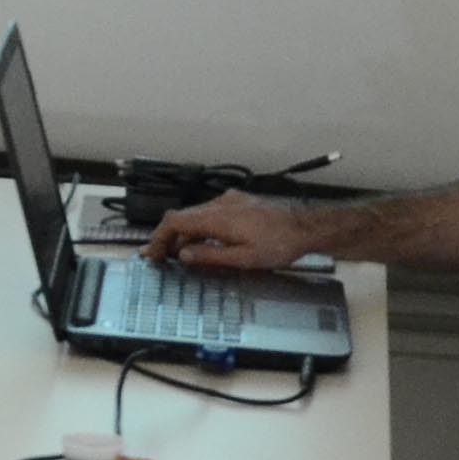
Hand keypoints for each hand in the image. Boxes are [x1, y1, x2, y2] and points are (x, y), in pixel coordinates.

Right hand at [145, 191, 322, 271]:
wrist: (305, 228)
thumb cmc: (278, 245)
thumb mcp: (242, 259)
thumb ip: (210, 256)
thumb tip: (183, 254)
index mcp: (217, 218)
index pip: (175, 222)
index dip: (159, 237)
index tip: (153, 254)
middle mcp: (220, 204)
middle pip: (182, 217)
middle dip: (169, 238)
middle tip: (161, 258)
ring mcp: (230, 201)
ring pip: (196, 215)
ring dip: (185, 233)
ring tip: (181, 254)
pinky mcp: (239, 202)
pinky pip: (210, 212)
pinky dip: (200, 227)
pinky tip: (204, 242)